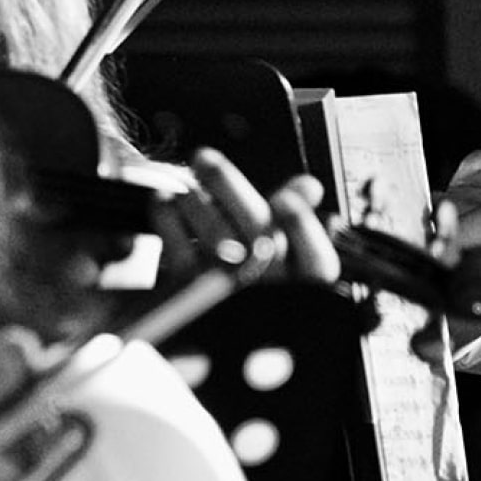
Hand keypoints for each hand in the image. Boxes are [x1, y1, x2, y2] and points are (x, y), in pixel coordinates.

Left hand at [153, 147, 341, 285]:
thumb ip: (301, 220)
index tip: (284, 199)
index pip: (316, 262)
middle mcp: (271, 289)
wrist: (227, 322)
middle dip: (230, 192)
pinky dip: (169, 222)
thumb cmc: (264, 278)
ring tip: (185, 177)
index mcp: (306, 281)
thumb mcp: (294, 252)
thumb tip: (309, 186)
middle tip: (204, 157)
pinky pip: (180, 255)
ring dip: (195, 203)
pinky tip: (165, 200)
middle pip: (257, 240)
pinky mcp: (193, 295)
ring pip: (216, 244)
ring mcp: (232, 293)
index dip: (301, 230)